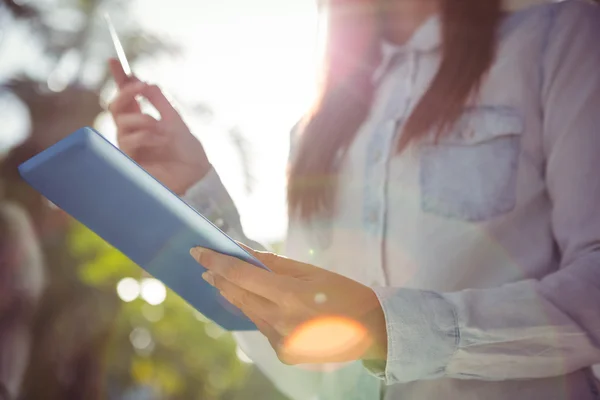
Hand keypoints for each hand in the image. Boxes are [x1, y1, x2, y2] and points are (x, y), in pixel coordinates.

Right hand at [107, 59, 209, 194]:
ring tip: (162, 129)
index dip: (119, 78)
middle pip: (115, 106)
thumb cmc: (187, 150)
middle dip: (125, 93)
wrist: (195, 174)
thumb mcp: (175, 120)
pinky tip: (160, 140)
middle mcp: (133, 131)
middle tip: (139, 87)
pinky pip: (127, 140)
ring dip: (143, 120)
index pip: (127, 96)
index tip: (114, 60)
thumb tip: (143, 82)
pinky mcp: (129, 161)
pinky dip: (145, 135)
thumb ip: (159, 101)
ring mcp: (130, 145)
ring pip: (121, 122)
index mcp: (144, 119)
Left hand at [190, 245, 387, 364]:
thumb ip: (274, 264)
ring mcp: (280, 342)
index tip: (198, 251)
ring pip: (248, 312)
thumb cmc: (344, 293)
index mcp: (290, 295)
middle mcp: (280, 321)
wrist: (371, 330)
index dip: (216, 262)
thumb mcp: (311, 271)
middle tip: (206, 266)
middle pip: (238, 295)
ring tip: (226, 280)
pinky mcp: (283, 354)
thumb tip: (243, 253)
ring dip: (237, 295)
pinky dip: (258, 312)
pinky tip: (262, 302)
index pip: (241, 275)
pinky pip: (263, 327)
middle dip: (219, 279)